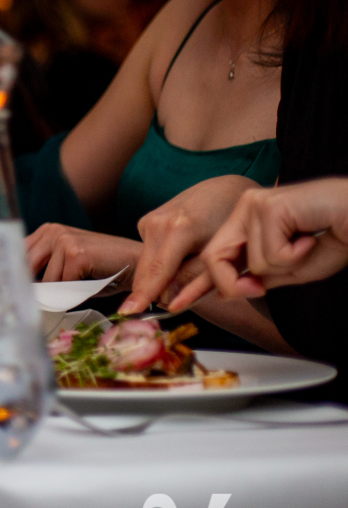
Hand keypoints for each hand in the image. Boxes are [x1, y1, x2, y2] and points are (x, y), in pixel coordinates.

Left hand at [26, 224, 142, 285]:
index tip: (15, 292)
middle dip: (35, 289)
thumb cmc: (101, 270)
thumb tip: (20, 290)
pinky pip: (64, 285)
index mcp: (46, 231)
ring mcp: (64, 240)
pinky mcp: (76, 253)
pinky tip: (88, 285)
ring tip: (79, 287)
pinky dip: (73, 293)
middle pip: (28, 270)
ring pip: (48, 282)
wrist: (135, 265)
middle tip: (43, 302)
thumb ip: (42, 273)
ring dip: (61, 293)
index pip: (18, 256)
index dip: (17, 276)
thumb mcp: (65, 268)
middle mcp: (52, 231)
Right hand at [121, 174, 256, 314]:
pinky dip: (160, 264)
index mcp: (178, 229)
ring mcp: (148, 221)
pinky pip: (149, 253)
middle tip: (161, 308)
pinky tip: (179, 258)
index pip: (157, 272)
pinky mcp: (146, 222)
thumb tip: (167, 300)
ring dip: (159, 278)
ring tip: (185, 275)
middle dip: (152, 292)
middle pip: (146, 271)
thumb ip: (194, 278)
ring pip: (146, 264)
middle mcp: (156, 223)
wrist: (224, 190)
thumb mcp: (222, 254)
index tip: (126, 313)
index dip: (143, 295)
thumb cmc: (232, 223)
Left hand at [175, 178, 347, 309]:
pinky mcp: (268, 205)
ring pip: (250, 261)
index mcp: (247, 222)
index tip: (175, 304)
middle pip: (214, 257)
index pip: (214, 256)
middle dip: (228, 284)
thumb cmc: (336, 237)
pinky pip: (270, 254)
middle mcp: (245, 209)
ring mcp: (254, 204)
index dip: (195, 283)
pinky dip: (295, 255)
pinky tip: (311, 238)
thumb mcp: (291, 268)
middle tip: (257, 290)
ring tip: (307, 245)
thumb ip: (258, 277)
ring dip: (284, 265)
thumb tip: (226, 292)